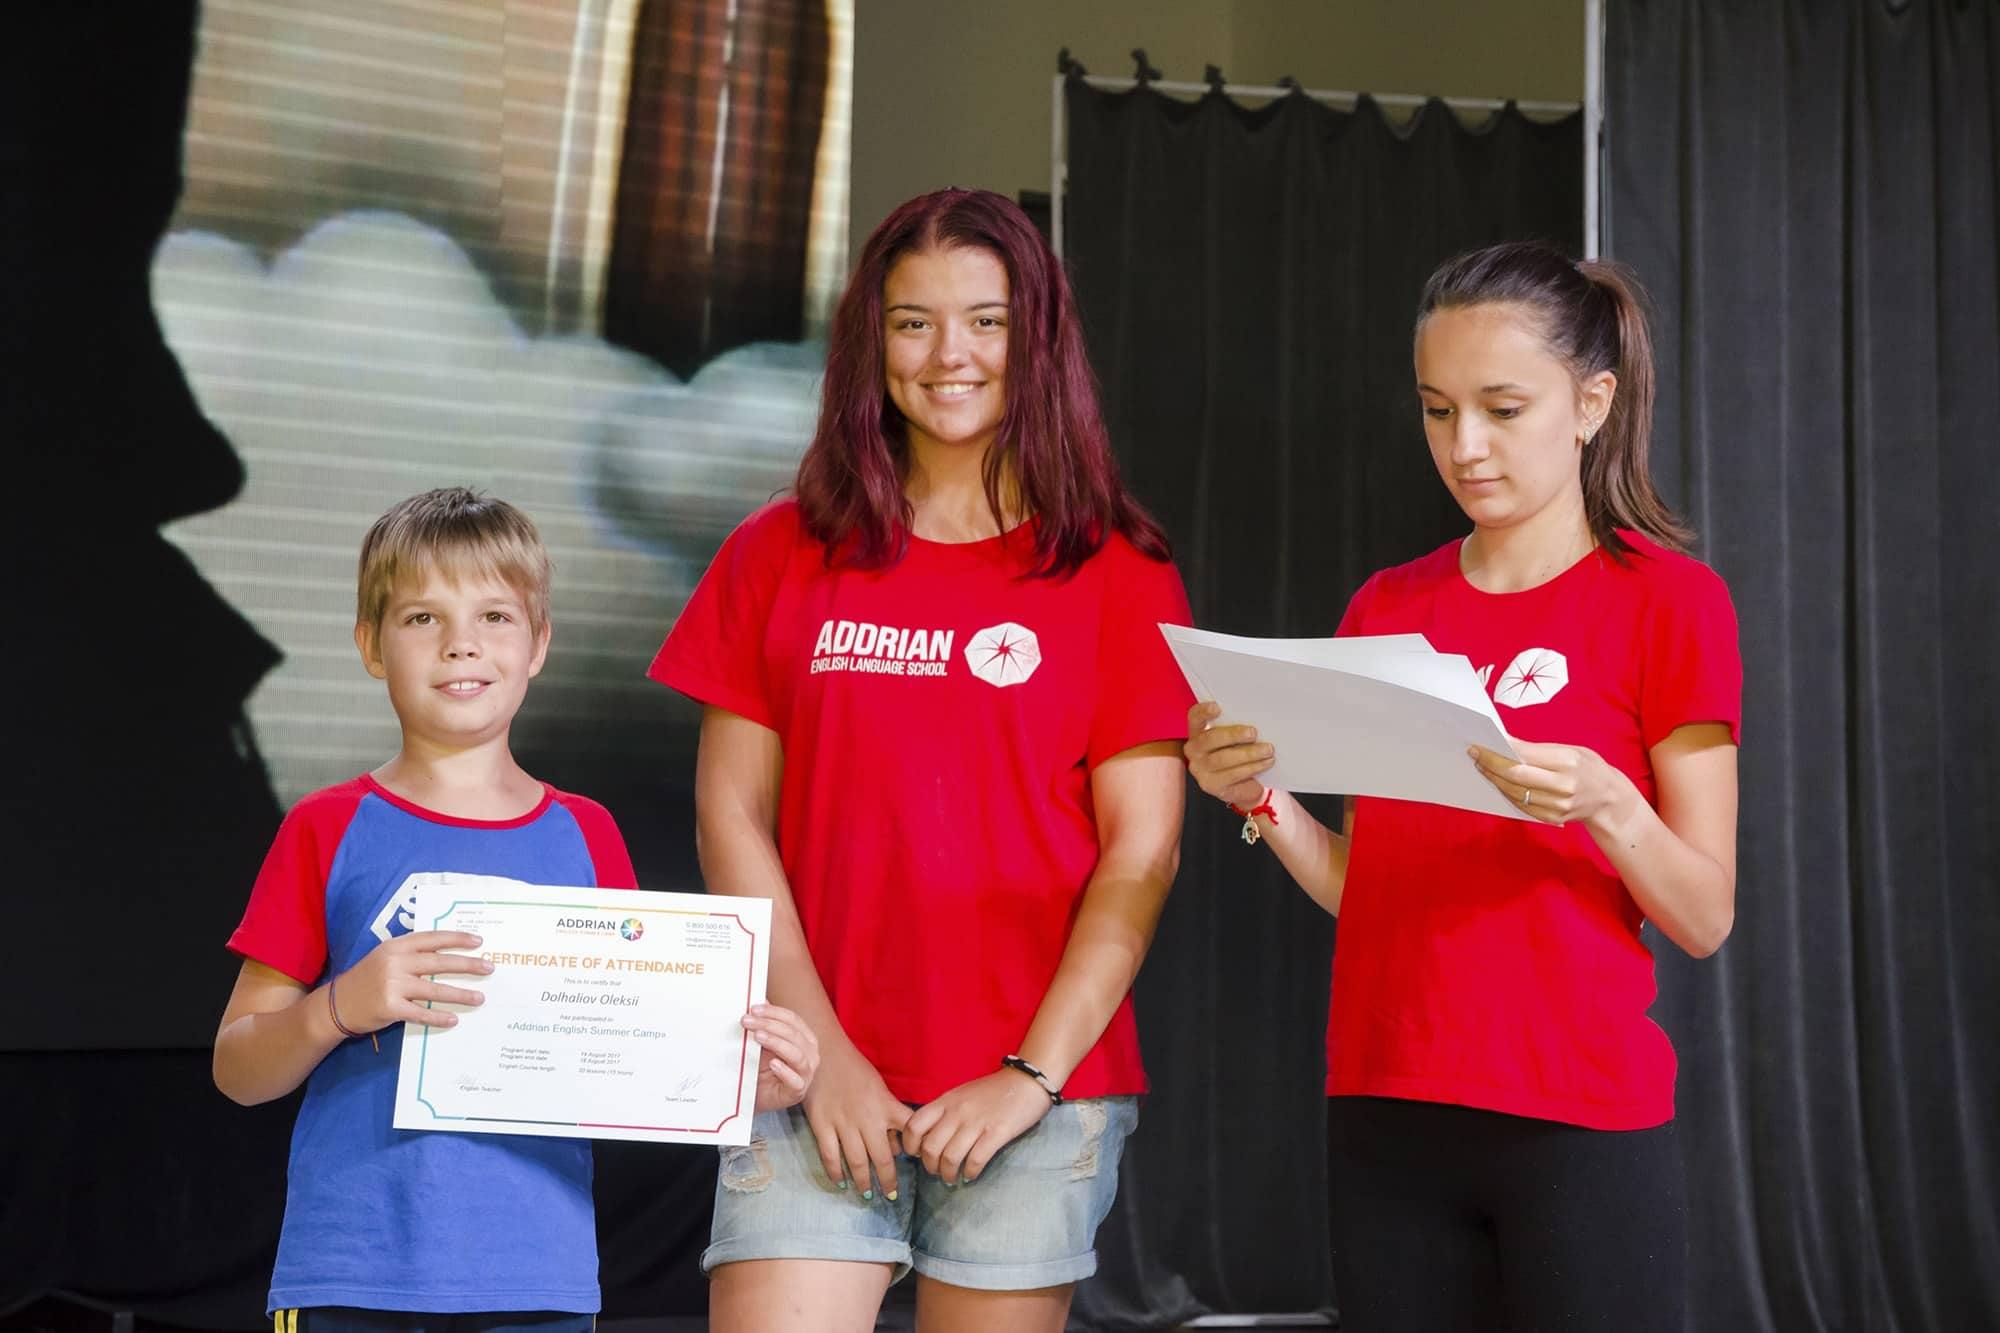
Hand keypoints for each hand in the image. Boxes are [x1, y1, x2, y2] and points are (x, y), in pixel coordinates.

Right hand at [333, 930, 490, 1031]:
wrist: (336, 1005)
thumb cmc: (367, 979)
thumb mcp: (385, 957)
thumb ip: (411, 954)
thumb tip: (448, 955)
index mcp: (396, 946)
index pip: (432, 938)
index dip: (456, 939)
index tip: (478, 941)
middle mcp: (395, 963)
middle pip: (439, 962)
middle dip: (467, 965)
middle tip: (489, 968)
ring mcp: (392, 985)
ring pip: (434, 989)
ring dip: (460, 994)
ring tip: (480, 998)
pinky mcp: (390, 1008)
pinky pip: (421, 1012)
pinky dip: (439, 1016)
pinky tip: (454, 1019)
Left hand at [744, 1003, 818, 1112]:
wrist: (754, 1095)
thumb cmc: (761, 1067)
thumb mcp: (760, 1042)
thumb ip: (762, 1023)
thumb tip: (757, 1000)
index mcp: (805, 1038)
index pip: (793, 1020)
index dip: (774, 1012)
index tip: (753, 1009)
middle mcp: (810, 1054)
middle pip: (794, 1034)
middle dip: (769, 1025)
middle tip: (747, 1021)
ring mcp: (806, 1073)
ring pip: (797, 1055)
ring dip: (777, 1043)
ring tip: (758, 1037)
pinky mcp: (798, 1091)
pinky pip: (796, 1080)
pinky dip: (785, 1071)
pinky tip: (773, 1064)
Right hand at [800, 1040, 911, 1198]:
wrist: (823, 1053)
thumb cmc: (855, 1069)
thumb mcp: (880, 1088)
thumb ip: (890, 1117)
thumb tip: (896, 1147)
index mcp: (885, 1106)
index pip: (909, 1131)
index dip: (918, 1150)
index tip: (921, 1166)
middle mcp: (867, 1118)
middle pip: (881, 1157)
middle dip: (887, 1180)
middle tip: (891, 1196)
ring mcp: (843, 1123)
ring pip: (856, 1161)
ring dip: (863, 1182)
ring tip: (867, 1196)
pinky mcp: (821, 1125)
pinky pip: (830, 1155)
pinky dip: (835, 1172)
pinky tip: (841, 1182)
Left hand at [901, 1069, 1053, 1185]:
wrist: (1026, 1081)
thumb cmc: (993, 1091)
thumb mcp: (961, 1095)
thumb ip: (944, 1112)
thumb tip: (928, 1137)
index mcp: (946, 1101)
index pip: (914, 1125)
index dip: (910, 1145)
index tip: (918, 1155)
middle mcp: (957, 1112)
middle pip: (930, 1147)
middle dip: (930, 1166)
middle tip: (937, 1172)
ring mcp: (977, 1122)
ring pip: (950, 1158)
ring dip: (948, 1174)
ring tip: (952, 1178)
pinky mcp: (997, 1133)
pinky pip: (975, 1160)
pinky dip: (970, 1173)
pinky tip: (971, 1175)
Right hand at [1184, 701, 1273, 808]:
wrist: (1244, 787)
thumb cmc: (1239, 756)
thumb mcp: (1235, 739)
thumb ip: (1236, 727)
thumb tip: (1255, 718)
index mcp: (1197, 733)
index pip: (1195, 717)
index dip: (1204, 711)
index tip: (1218, 707)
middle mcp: (1194, 750)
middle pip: (1210, 739)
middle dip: (1233, 735)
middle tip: (1253, 733)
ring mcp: (1200, 770)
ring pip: (1223, 759)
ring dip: (1248, 753)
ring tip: (1267, 750)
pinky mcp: (1212, 785)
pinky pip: (1233, 775)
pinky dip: (1252, 767)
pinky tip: (1265, 763)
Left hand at [1468, 736, 1639, 831]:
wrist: (1610, 798)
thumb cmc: (1588, 767)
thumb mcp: (1571, 750)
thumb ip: (1539, 749)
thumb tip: (1506, 743)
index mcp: (1568, 762)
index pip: (1525, 756)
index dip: (1499, 750)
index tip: (1482, 742)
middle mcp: (1564, 785)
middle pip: (1515, 776)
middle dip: (1490, 764)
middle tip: (1475, 754)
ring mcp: (1558, 805)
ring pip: (1514, 792)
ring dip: (1494, 779)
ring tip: (1482, 766)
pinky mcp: (1553, 818)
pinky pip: (1521, 806)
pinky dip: (1506, 793)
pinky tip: (1497, 782)